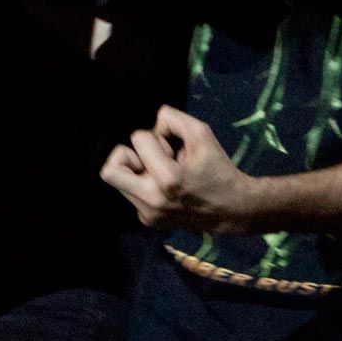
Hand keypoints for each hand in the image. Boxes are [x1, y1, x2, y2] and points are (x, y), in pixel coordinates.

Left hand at [98, 106, 253, 231]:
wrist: (232, 210)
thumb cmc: (217, 169)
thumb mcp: (202, 134)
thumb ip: (173, 119)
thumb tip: (153, 123)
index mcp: (167, 180)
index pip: (138, 139)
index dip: (156, 136)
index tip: (173, 149)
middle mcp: (152, 201)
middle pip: (109, 171)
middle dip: (127, 155)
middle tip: (150, 159)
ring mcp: (148, 215)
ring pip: (118, 181)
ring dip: (136, 169)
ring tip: (160, 172)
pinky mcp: (148, 221)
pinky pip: (131, 193)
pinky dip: (143, 184)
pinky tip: (165, 186)